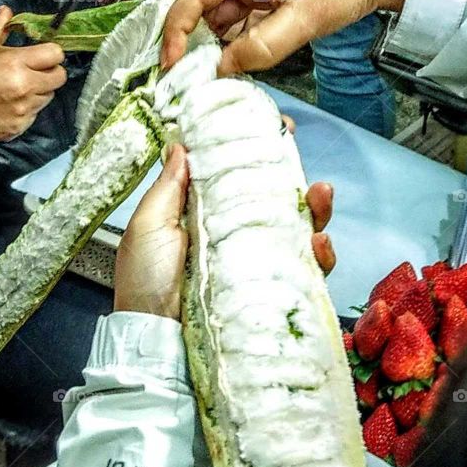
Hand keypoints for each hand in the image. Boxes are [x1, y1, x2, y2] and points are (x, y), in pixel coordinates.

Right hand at [0, 6, 66, 166]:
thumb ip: (0, 28)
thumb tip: (7, 10)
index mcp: (16, 62)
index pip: (56, 54)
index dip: (51, 53)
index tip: (41, 55)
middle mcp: (24, 87)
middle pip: (59, 77)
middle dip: (50, 72)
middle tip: (34, 71)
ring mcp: (24, 109)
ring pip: (49, 96)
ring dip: (39, 90)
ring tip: (18, 88)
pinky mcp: (20, 127)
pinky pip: (36, 113)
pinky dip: (28, 108)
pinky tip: (10, 104)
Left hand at [114, 148, 335, 319]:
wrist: (157, 341)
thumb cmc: (145, 282)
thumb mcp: (149, 226)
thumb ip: (168, 187)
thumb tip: (180, 144)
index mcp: (199, 214)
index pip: (232, 175)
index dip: (252, 151)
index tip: (270, 125)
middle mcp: (230, 234)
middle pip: (271, 199)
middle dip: (292, 173)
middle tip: (299, 153)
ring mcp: (253, 263)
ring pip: (295, 229)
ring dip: (314, 209)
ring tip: (320, 193)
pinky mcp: (270, 292)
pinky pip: (304, 271)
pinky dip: (319, 256)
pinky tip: (319, 244)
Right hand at [160, 0, 415, 72]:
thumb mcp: (306, 20)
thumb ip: (262, 48)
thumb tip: (222, 70)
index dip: (177, 29)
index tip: (171, 64)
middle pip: (200, 7)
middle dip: (193, 43)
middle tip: (188, 79)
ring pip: (216, 20)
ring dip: (214, 47)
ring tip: (214, 76)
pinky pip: (235, 23)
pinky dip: (232, 45)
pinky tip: (235, 64)